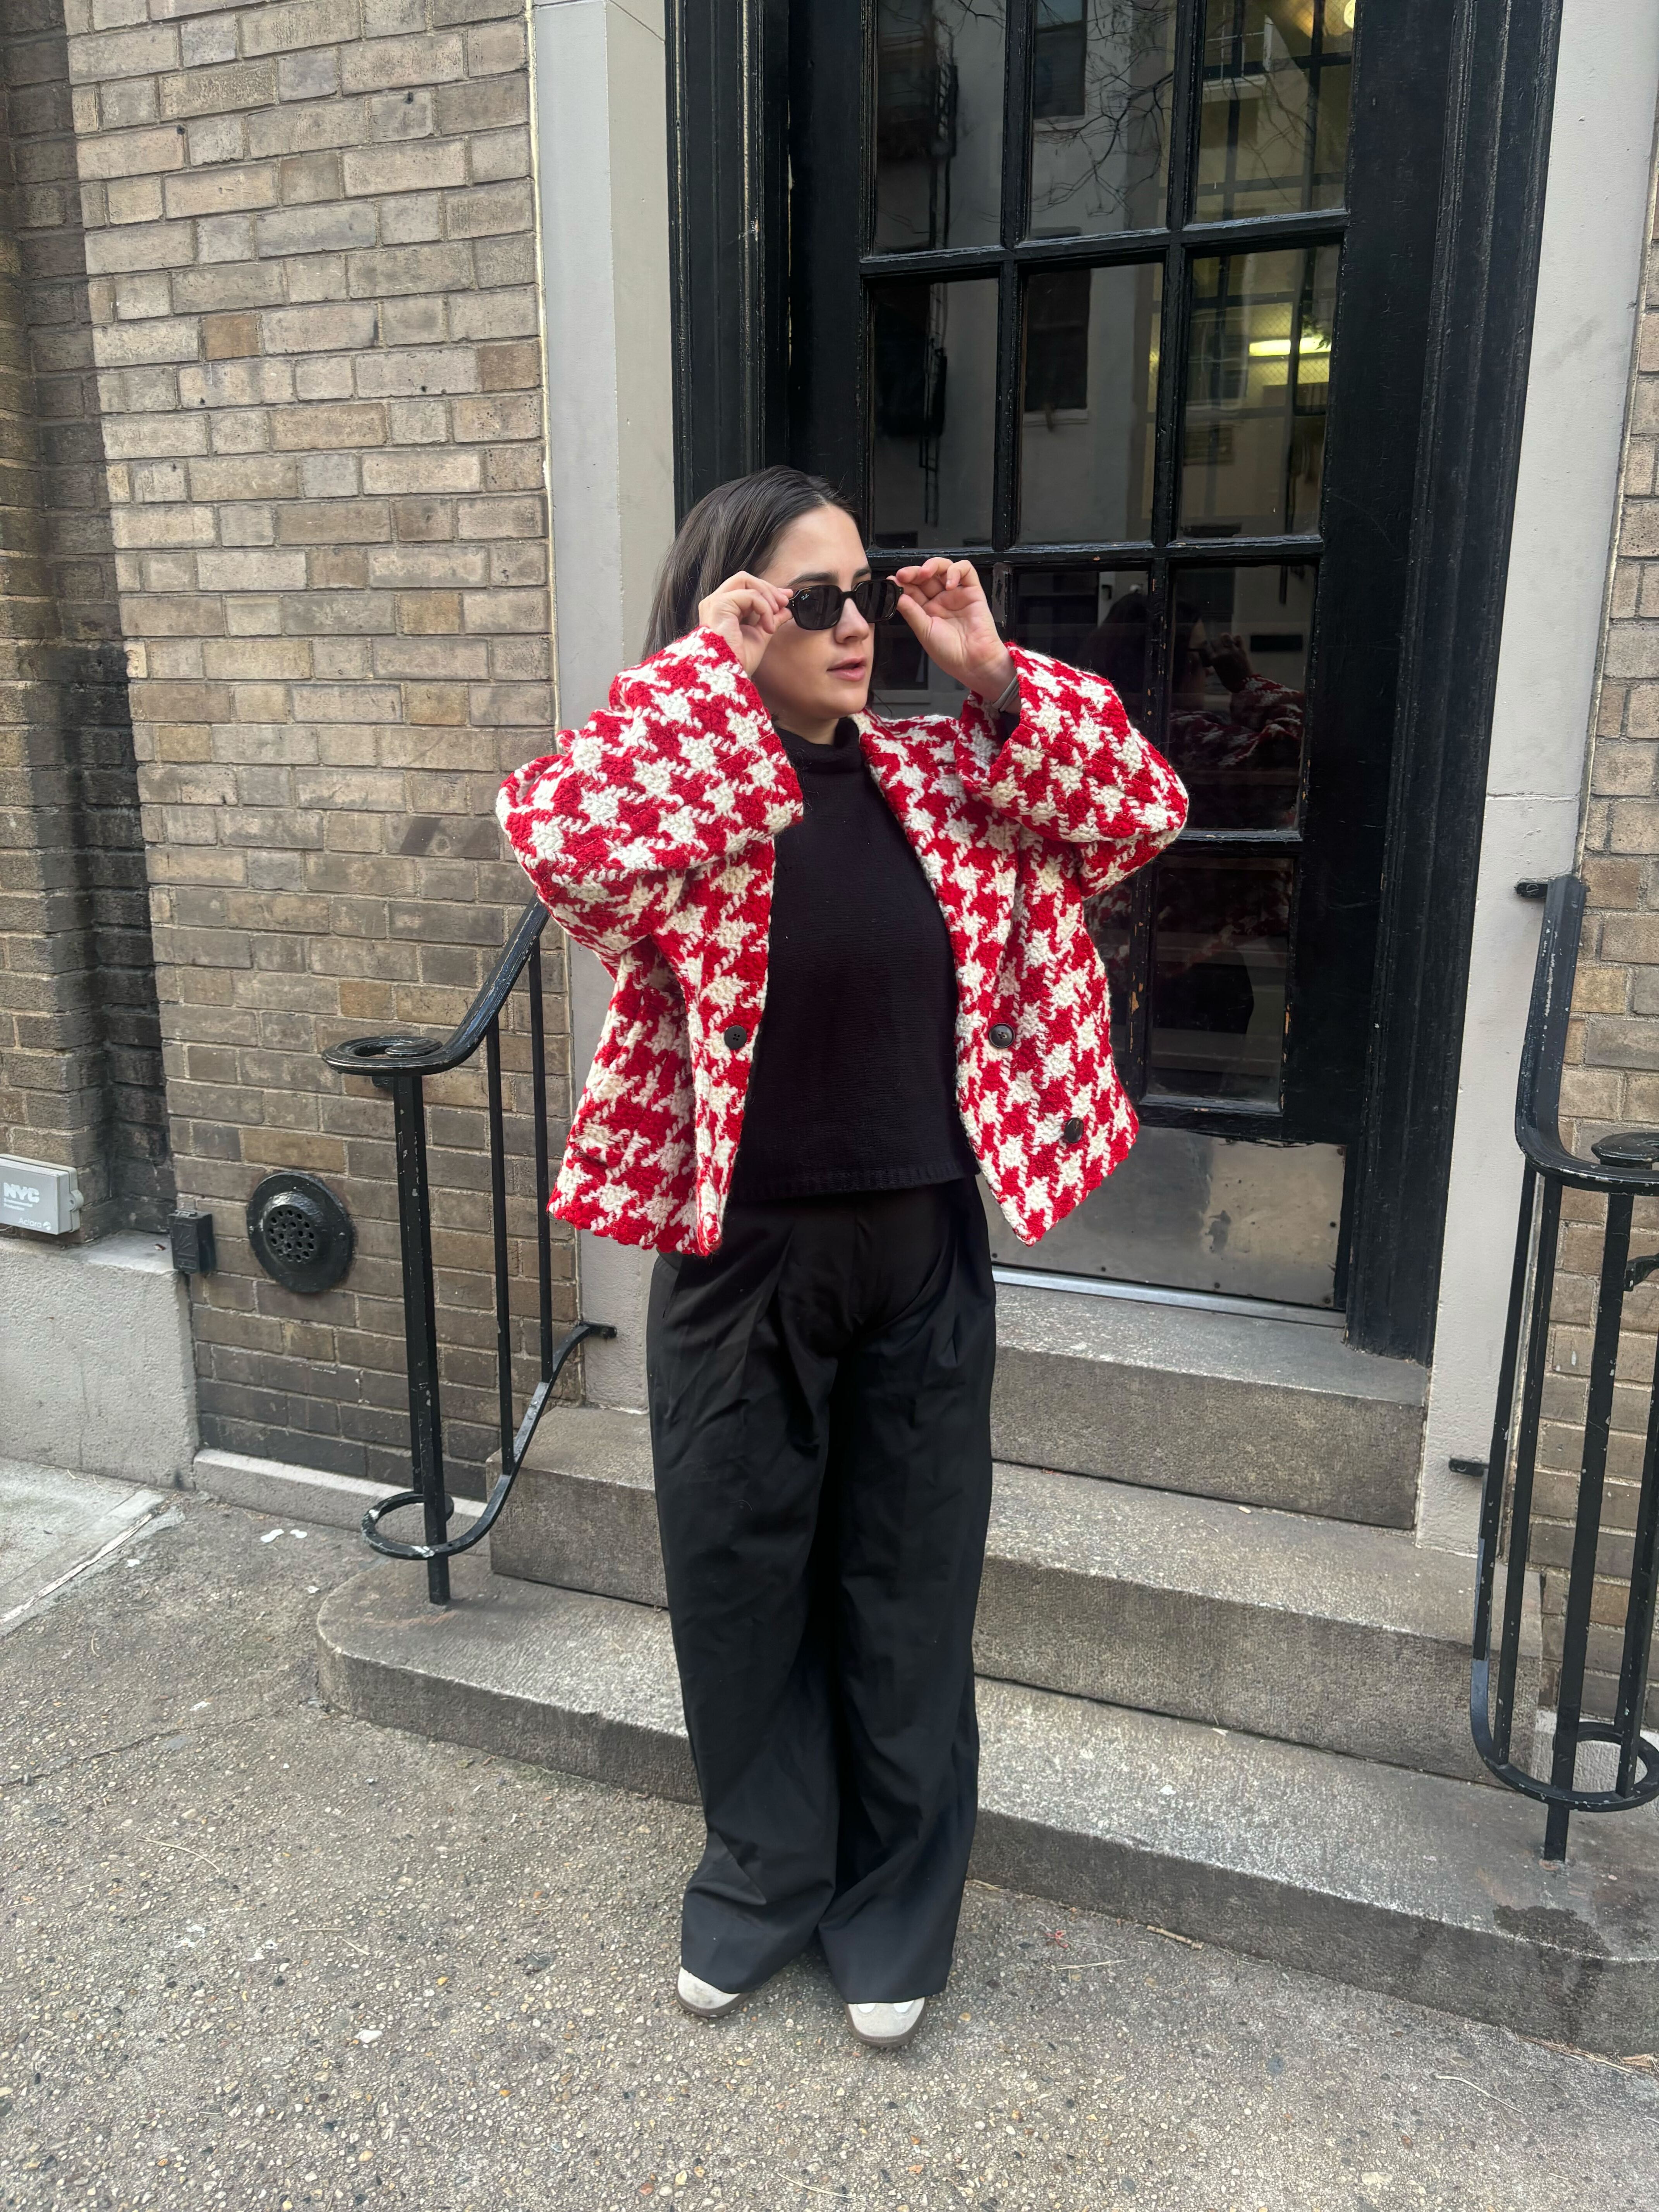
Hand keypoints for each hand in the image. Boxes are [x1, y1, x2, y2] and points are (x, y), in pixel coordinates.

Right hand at [698, 572, 791, 676]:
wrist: (727, 677)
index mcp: (722, 609)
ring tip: (775, 616)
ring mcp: (715, 602)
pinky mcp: (720, 605)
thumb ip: (770, 620)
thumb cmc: (738, 662)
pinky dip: (764, 608)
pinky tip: (768, 627)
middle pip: (744, 579)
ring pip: (745, 580)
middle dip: (768, 588)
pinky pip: (750, 596)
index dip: (767, 590)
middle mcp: (715, 602)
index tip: (786, 599)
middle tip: (784, 602)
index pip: (744, 588)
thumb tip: (786, 610)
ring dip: (767, 596)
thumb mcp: (759, 637)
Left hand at [894, 558, 1013, 699]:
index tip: (893, 581)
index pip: (913, 589)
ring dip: (932, 566)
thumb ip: (910, 611)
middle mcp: (941, 600)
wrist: (973, 662)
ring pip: (943, 568)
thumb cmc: (949, 652)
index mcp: (927, 610)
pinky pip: (966, 571)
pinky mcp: (973, 591)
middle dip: (914, 572)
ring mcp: (956, 594)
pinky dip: (956, 571)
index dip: (903, 583)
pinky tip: (949, 584)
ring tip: (925, 573)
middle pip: (926, 576)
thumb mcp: (924, 631)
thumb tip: (895, 594)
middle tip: (904, 575)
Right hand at [1209, 631, 1252, 693]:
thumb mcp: (1218, 672)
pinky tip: (1236, 642)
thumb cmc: (1229, 681)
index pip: (1207, 647)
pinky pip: (1238, 637)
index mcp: (1214, 660)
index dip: (1210, 648)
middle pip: (1215, 640)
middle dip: (1217, 643)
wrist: (1244, 684)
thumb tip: (1213, 655)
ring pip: (1225, 636)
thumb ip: (1215, 662)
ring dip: (1225, 638)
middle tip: (1220, 646)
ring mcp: (1232, 650)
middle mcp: (1222, 653)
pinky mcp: (1242, 649)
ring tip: (1228, 641)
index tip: (1212, 650)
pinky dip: (1236, 638)